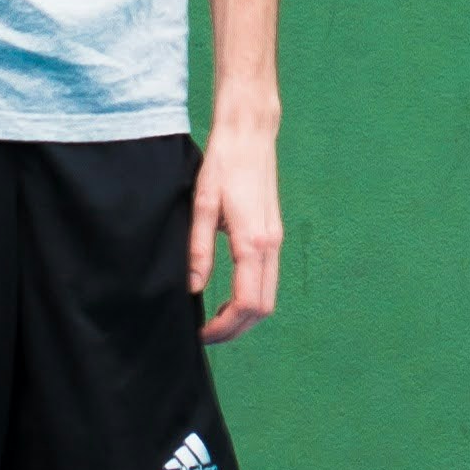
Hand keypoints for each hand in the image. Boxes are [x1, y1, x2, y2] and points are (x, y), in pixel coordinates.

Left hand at [190, 116, 280, 343]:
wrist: (250, 135)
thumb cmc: (223, 164)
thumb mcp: (201, 205)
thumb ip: (198, 249)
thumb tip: (194, 288)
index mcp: (253, 243)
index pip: (246, 303)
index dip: (224, 326)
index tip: (201, 333)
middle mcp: (270, 246)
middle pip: (263, 308)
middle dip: (236, 328)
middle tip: (207, 334)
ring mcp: (275, 241)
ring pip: (269, 296)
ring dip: (245, 316)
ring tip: (215, 319)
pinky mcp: (273, 234)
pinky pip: (268, 279)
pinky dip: (251, 297)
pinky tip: (228, 296)